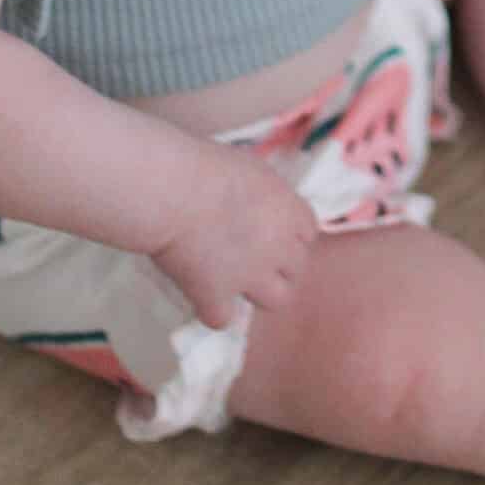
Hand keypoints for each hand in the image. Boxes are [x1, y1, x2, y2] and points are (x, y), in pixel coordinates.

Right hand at [149, 146, 318, 329]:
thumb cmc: (209, 166)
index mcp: (289, 211)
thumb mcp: (251, 169)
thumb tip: (257, 202)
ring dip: (259, 293)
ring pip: (276, 300)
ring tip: (237, 282)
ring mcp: (251, 277)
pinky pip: (222, 318)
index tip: (274, 232)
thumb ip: (263, 195)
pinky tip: (201, 296)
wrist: (176, 192)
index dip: (292, 235)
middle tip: (254, 257)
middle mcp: (279, 247)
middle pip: (297, 268)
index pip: (308, 233)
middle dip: (280, 265)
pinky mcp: (217, 297)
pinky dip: (212, 310)